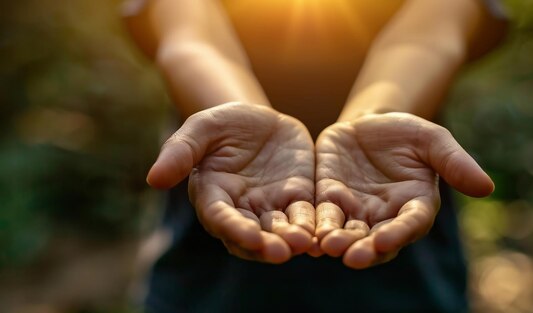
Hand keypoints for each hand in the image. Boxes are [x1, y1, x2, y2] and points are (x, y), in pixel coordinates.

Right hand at [147, 103, 314, 263]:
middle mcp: (242, 209)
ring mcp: (271, 206)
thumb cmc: (222, 124)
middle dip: (266, 246)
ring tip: (305, 244)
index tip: (249, 237)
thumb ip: (180, 152)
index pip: (221, 218)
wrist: (257, 117)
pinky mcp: (297, 197)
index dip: (234, 228)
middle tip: (281, 252)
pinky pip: (306, 215)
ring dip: (292, 240)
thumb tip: (153, 179)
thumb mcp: (201, 128)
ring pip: (281, 231)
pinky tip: (324, 232)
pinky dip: (314, 225)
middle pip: (253, 235)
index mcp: (214, 196)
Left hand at [314, 113, 493, 268]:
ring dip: (337, 242)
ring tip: (326, 247)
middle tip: (351, 258)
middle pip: (375, 240)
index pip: (409, 225)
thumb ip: (455, 163)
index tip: (385, 240)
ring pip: (346, 233)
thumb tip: (487, 187)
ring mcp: (356, 210)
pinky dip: (314, 226)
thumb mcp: (433, 141)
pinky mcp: (330, 198)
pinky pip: (322, 215)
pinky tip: (305, 235)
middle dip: (364, 249)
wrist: (372, 122)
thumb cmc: (408, 133)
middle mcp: (385, 216)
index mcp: (415, 206)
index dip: (398, 233)